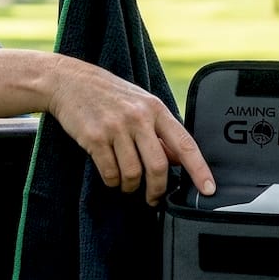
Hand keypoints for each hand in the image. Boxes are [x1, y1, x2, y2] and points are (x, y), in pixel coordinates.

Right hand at [48, 58, 214, 205]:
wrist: (70, 81)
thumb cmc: (109, 94)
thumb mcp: (141, 104)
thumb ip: (159, 131)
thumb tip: (177, 159)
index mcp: (156, 109)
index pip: (185, 144)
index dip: (199, 170)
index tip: (209, 189)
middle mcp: (138, 117)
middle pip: (158, 166)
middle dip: (157, 190)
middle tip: (153, 198)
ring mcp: (116, 127)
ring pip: (133, 173)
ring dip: (130, 186)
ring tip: (126, 183)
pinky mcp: (94, 137)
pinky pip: (110, 172)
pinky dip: (112, 181)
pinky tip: (111, 177)